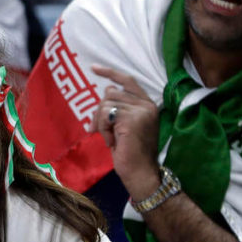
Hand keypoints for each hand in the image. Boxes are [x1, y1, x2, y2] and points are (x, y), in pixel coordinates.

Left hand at [92, 65, 161, 199]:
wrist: (140, 172)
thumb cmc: (131, 153)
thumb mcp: (124, 127)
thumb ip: (119, 108)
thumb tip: (108, 88)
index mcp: (147, 104)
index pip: (128, 80)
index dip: (110, 73)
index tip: (94, 68)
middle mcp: (146, 104)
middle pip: (110, 93)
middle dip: (99, 112)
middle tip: (97, 130)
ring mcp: (140, 111)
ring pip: (106, 104)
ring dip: (101, 122)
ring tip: (108, 138)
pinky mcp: (132, 119)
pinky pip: (106, 115)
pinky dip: (103, 129)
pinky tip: (111, 141)